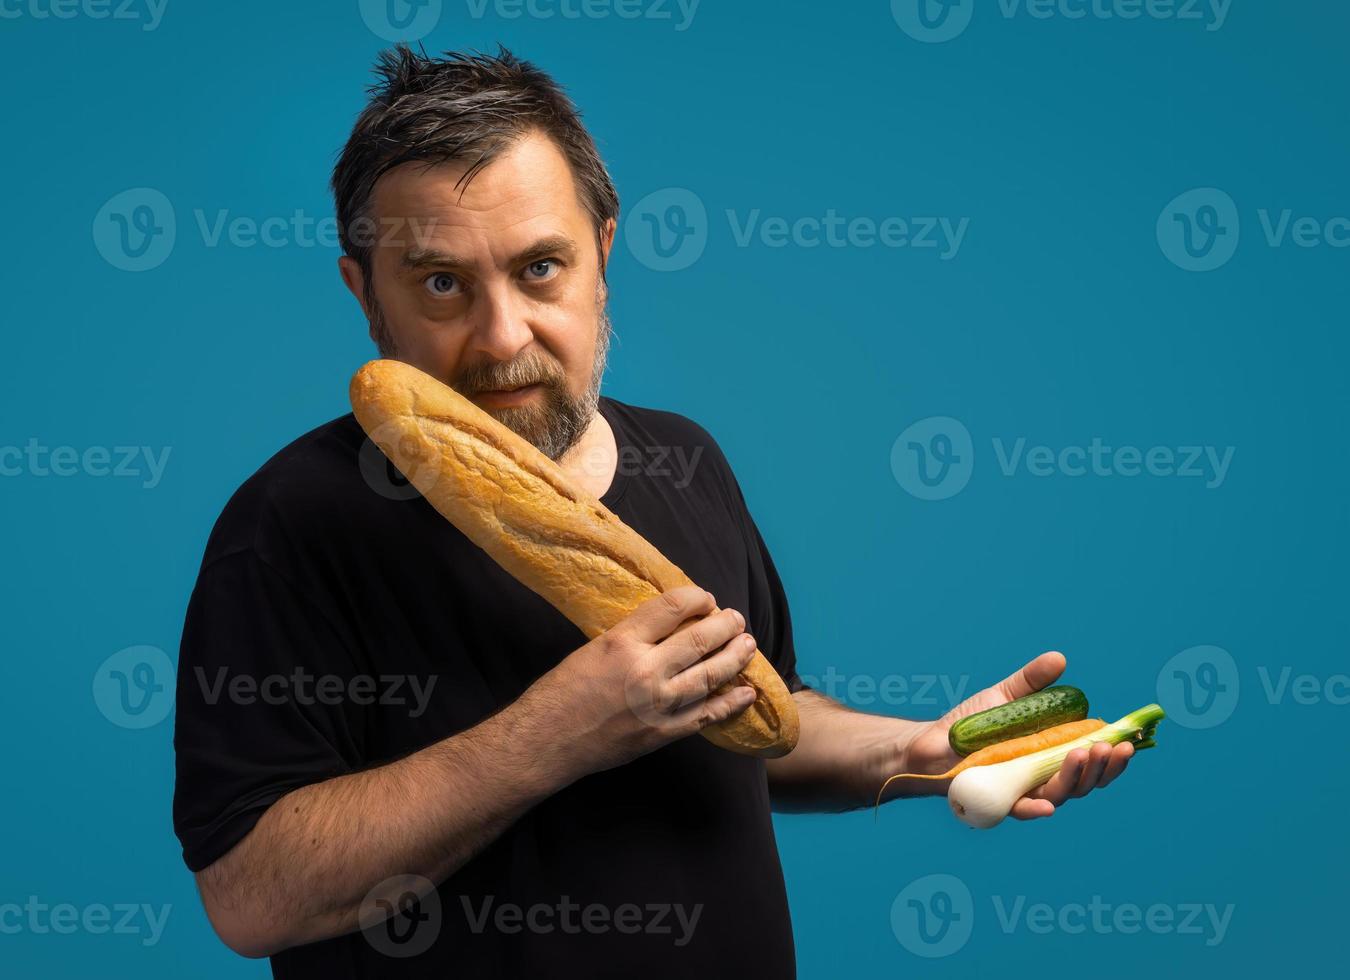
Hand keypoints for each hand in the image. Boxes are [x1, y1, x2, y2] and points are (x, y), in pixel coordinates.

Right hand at [530, 585, 759, 776]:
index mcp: (622, 641)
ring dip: (736, 658)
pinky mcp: (663, 732)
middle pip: (700, 639)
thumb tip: (667, 626)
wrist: (547, 741)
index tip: (706, 598)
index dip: (697, 598)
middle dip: (726, 625)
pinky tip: (746, 692)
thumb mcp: (592, 648)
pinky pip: (707, 714)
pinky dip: (730, 703)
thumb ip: (630, 637)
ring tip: (748, 645)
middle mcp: (645, 670)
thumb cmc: (561, 692)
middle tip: (737, 619)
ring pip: (711, 674)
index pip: (672, 607)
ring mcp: (658, 704)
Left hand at [901, 652, 1132, 820]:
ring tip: (1083, 755)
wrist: (931, 743)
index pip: (1092, 759)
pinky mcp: (999, 800)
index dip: (1114, 754)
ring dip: (1077, 778)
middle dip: (1102, 766)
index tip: (1129, 739)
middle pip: (1085, 781)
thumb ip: (1032, 681)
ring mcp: (1023, 790)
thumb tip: (1060, 658)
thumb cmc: (972, 724)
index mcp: (1053, 755)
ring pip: (1060, 793)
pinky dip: (1035, 809)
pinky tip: (1047, 805)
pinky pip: (1020, 809)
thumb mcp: (1005, 695)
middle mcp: (1044, 776)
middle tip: (1109, 747)